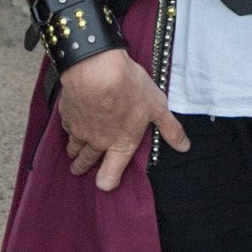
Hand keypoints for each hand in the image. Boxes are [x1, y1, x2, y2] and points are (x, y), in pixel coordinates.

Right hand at [55, 48, 188, 190]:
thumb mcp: (157, 107)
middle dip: (83, 167)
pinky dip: (69, 128)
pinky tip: (70, 125)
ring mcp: (80, 129)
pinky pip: (66, 128)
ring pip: (74, 147)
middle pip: (87, 162)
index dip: (108, 182)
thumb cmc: (130, 88)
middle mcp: (98, 142)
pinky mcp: (67, 115)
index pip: (110, 176)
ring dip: (74, 152)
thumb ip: (170, 129)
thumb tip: (184, 147)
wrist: (96, 69)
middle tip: (79, 170)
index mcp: (121, 144)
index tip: (106, 182)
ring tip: (73, 154)